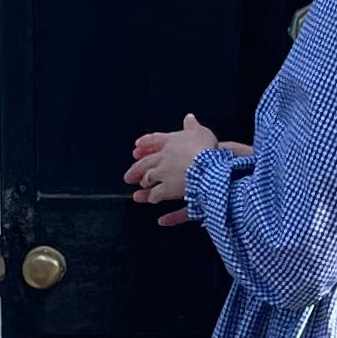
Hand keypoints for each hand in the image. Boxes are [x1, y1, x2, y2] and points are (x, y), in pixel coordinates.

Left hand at [125, 114, 249, 224]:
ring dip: (145, 189)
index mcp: (171, 143)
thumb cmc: (207, 148)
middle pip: (145, 165)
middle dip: (136, 171)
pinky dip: (165, 211)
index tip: (136, 148)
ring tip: (139, 195)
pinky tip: (160, 219)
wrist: (209, 166)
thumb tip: (189, 118)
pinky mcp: (170, 192)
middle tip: (128, 177)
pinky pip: (162, 199)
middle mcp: (163, 159)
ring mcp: (165, 176)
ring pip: (150, 183)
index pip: (153, 141)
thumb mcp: (202, 132)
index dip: (145, 144)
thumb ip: (193, 126)